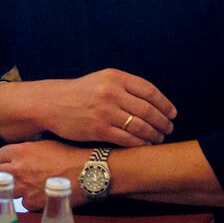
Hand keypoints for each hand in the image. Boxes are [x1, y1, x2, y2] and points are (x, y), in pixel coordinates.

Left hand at [0, 139, 91, 209]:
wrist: (87, 172)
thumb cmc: (71, 156)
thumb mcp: (45, 144)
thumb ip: (28, 150)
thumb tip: (21, 154)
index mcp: (20, 152)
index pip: (1, 155)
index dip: (9, 159)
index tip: (15, 162)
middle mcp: (18, 169)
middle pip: (0, 172)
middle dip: (10, 173)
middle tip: (22, 175)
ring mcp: (23, 187)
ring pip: (8, 189)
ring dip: (16, 188)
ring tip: (29, 187)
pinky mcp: (32, 202)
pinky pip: (23, 202)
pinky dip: (30, 200)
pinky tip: (40, 196)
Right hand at [1, 69, 175, 146]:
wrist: (51, 103)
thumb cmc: (80, 92)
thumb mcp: (102, 79)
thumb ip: (126, 86)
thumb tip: (155, 102)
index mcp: (114, 77)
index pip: (150, 91)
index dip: (165, 104)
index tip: (172, 113)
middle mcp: (111, 93)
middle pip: (148, 110)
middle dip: (163, 122)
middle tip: (168, 128)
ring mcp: (105, 112)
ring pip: (140, 126)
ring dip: (154, 134)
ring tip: (158, 137)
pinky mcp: (98, 129)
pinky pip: (128, 139)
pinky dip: (140, 143)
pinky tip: (144, 144)